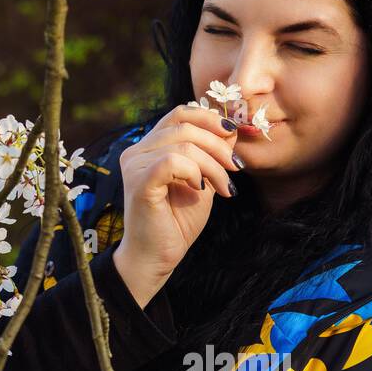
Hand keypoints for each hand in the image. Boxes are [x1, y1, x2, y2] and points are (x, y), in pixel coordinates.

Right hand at [112, 104, 240, 303]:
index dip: (210, 118)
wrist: (158, 257)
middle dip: (218, 145)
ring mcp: (135, 165)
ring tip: (224, 188)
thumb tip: (230, 127)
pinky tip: (200, 189)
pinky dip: (194, 172)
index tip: (233, 138)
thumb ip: (212, 154)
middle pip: (185, 125)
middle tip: (236, 168)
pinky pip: (171, 161)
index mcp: (149, 146)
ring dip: (212, 165)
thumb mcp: (203, 180)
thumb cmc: (178, 221)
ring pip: (183, 143)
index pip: (180, 113)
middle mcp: (137, 150)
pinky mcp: (139, 182)